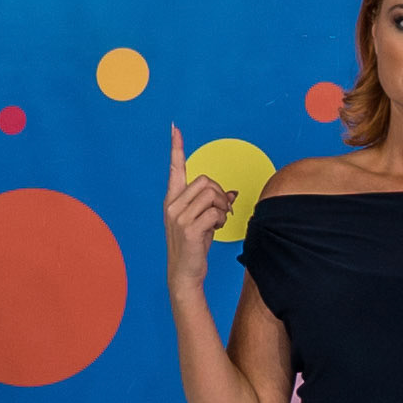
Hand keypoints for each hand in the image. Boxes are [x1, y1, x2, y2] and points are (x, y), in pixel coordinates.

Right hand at [164, 124, 236, 291]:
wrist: (184, 273)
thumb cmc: (194, 246)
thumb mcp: (201, 221)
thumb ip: (210, 204)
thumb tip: (231, 194)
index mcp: (172, 200)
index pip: (175, 168)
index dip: (176, 147)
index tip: (175, 128)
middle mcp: (172, 205)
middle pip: (206, 181)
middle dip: (220, 194)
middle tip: (222, 211)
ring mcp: (178, 216)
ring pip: (212, 194)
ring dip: (222, 207)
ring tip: (218, 221)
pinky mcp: (188, 228)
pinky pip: (214, 211)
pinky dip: (221, 219)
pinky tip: (215, 229)